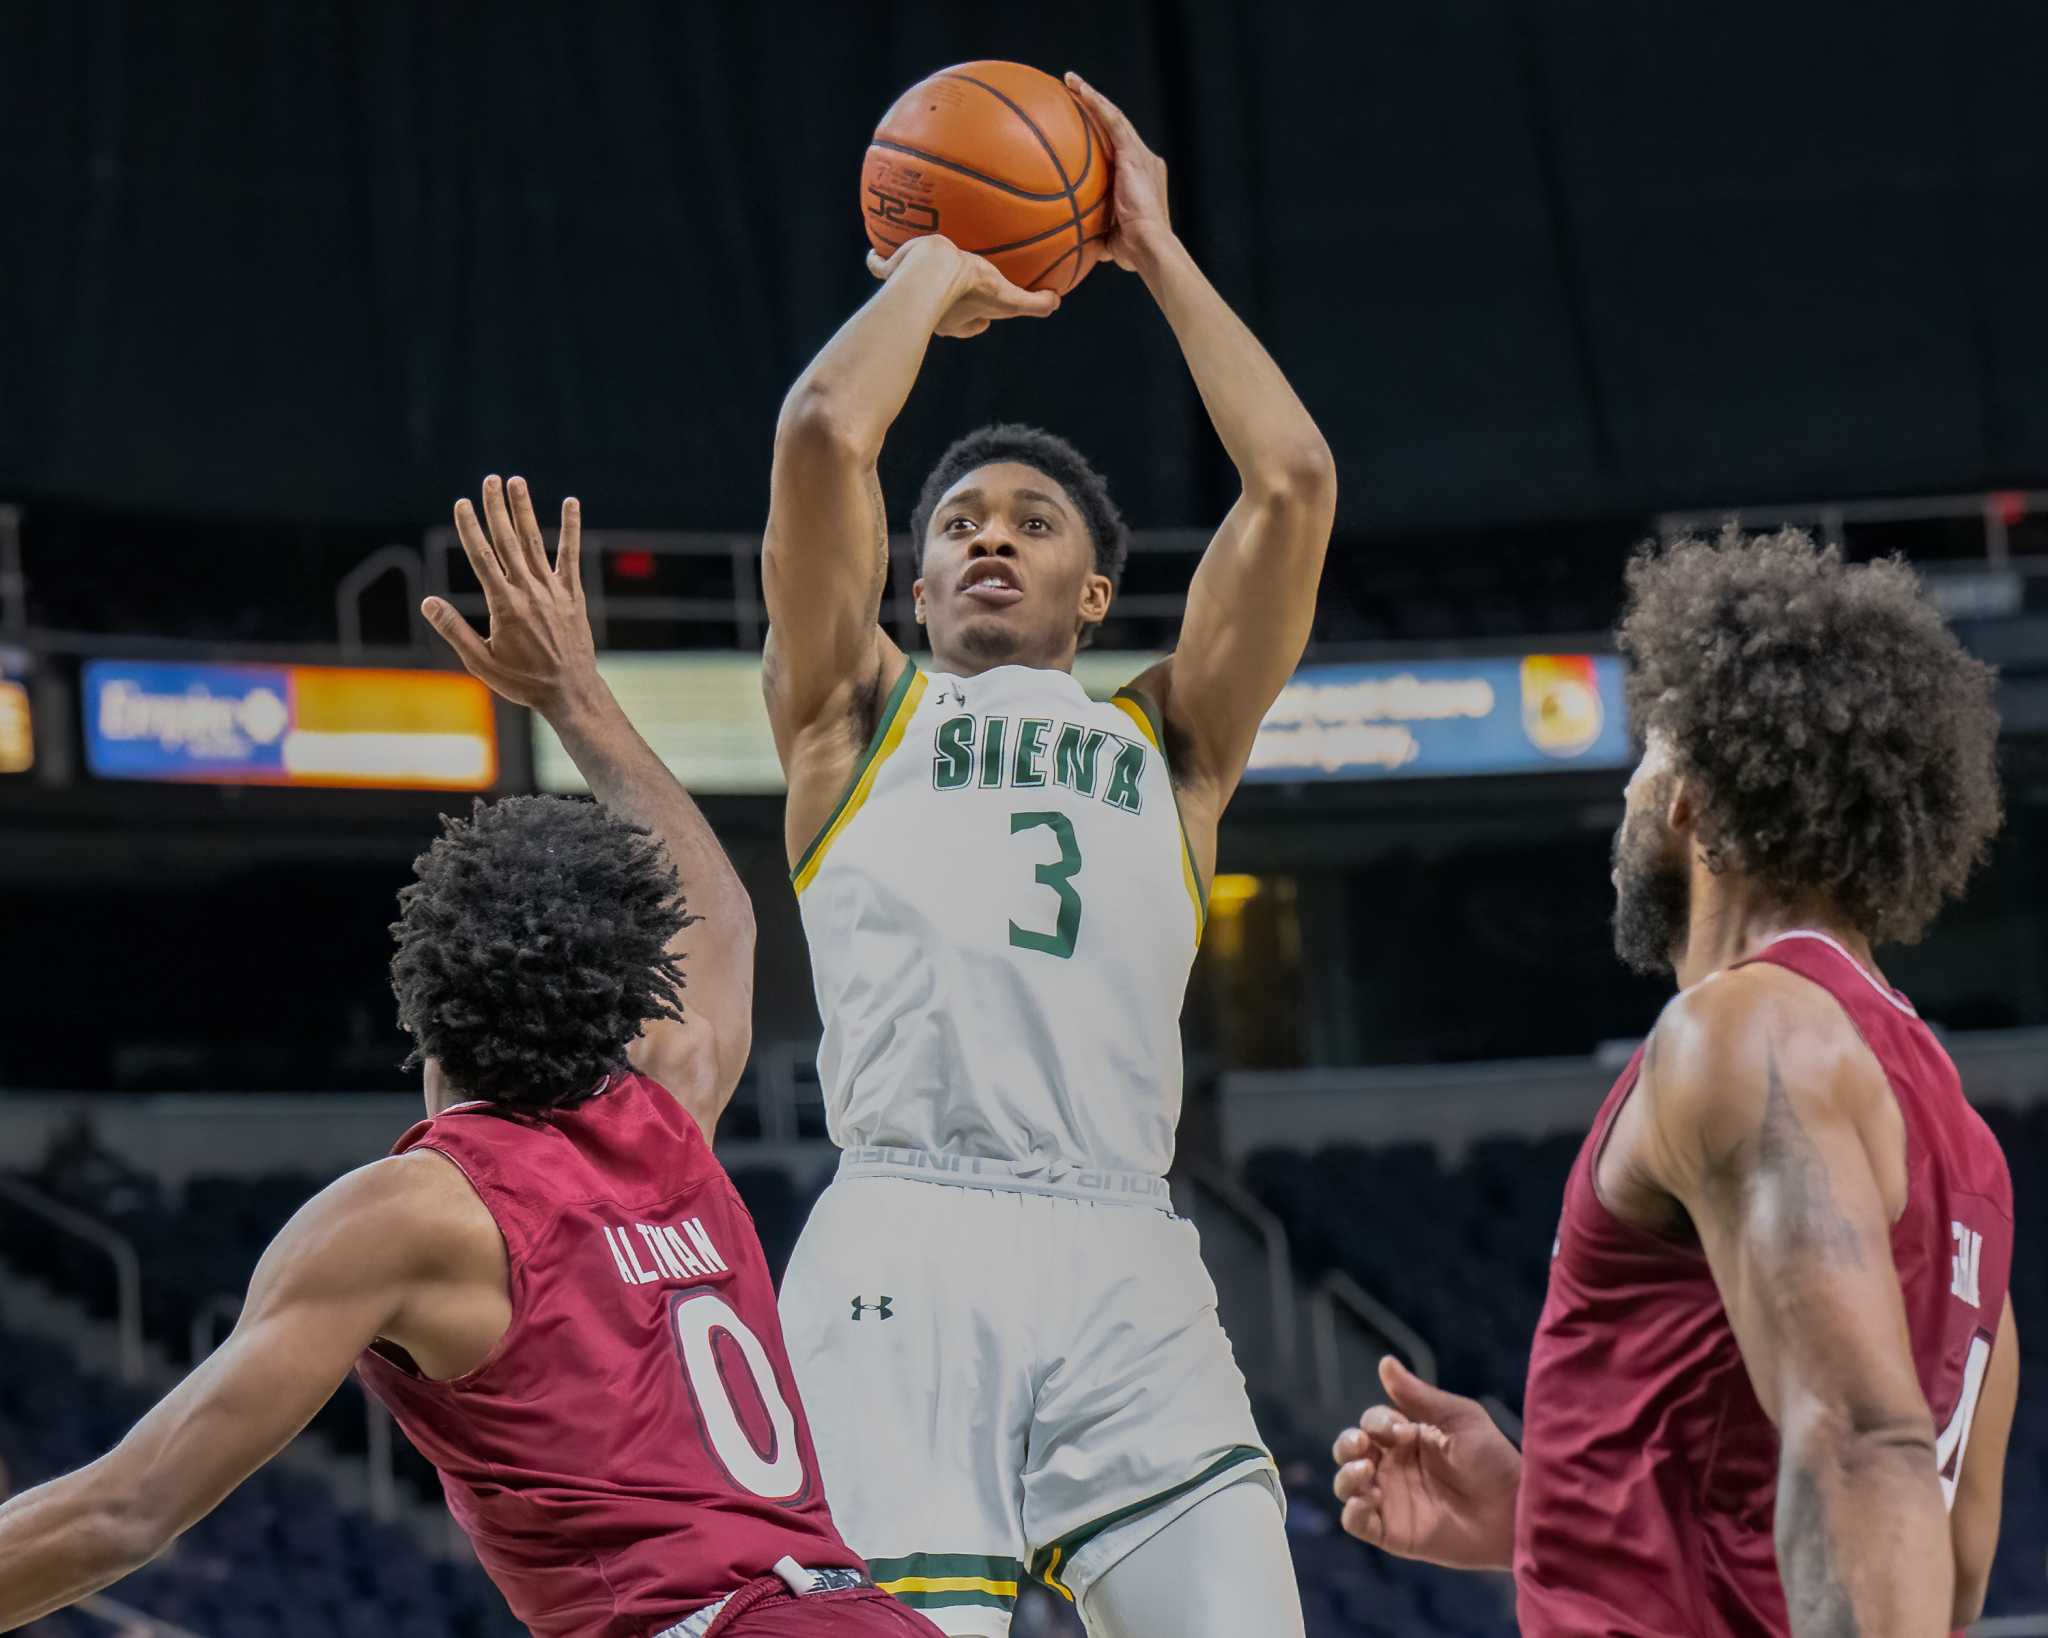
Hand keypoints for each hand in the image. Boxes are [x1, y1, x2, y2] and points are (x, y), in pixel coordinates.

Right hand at [423, 475, 599, 716]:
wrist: (570, 691)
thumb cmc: (522, 681)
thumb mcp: (480, 662)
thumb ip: (454, 630)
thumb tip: (428, 603)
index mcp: (504, 605)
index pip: (482, 557)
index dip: (470, 528)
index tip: (461, 503)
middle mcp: (529, 591)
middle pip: (508, 541)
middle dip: (496, 509)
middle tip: (489, 479)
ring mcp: (553, 590)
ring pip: (535, 542)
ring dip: (525, 510)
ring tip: (517, 482)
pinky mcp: (573, 594)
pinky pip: (571, 555)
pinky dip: (570, 529)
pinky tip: (571, 503)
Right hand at [866, 234, 1058, 337]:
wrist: (931, 272)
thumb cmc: (970, 287)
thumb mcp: (1008, 297)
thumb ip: (1034, 304)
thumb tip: (1058, 302)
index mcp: (958, 319)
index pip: (973, 324)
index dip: (980, 320)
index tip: (985, 313)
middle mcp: (932, 311)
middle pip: (942, 308)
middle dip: (947, 301)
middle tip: (954, 285)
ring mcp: (908, 292)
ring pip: (909, 288)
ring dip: (911, 281)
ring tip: (912, 266)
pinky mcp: (892, 273)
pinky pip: (881, 268)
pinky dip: (877, 263)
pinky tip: (873, 254)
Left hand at [1063, 73, 1171, 270]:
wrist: (1149, 245)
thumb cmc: (1132, 251)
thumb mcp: (1109, 240)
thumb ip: (1095, 234)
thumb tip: (1074, 242)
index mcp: (1140, 178)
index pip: (1117, 149)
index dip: (1100, 134)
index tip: (1081, 126)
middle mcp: (1144, 160)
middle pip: (1116, 126)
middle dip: (1094, 107)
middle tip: (1072, 92)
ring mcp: (1141, 155)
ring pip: (1114, 117)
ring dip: (1092, 97)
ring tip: (1070, 81)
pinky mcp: (1135, 154)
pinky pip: (1113, 120)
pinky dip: (1095, 103)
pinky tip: (1078, 90)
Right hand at [1331, 1356, 1521, 1570]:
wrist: (1515, 1512)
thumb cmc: (1493, 1460)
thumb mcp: (1459, 1419)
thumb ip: (1419, 1395)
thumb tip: (1385, 1361)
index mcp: (1407, 1439)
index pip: (1372, 1423)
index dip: (1377, 1422)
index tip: (1400, 1429)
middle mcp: (1394, 1468)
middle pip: (1349, 1450)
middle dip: (1346, 1443)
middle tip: (1362, 1444)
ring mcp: (1392, 1501)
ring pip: (1346, 1485)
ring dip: (1346, 1475)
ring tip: (1366, 1471)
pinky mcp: (1394, 1533)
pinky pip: (1357, 1523)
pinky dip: (1352, 1512)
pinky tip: (1366, 1500)